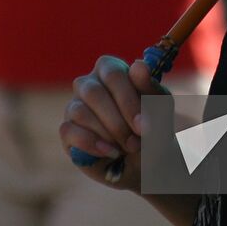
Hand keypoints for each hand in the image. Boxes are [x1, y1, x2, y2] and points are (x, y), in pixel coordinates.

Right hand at [59, 55, 170, 191]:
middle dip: (118, 122)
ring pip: (81, 113)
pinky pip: (69, 131)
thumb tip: (138, 65)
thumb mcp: (158, 108)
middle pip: (94, 93)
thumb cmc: (151, 126)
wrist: (144, 160)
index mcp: (112, 69)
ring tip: (127, 147)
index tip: (144, 125)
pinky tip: (110, 152)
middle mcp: (89, 83)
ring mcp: (74, 106)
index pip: (113, 73)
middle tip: (136, 141)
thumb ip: (150, 87)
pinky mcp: (67, 130)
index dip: (128, 100)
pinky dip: (92, 144)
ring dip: (107, 134)